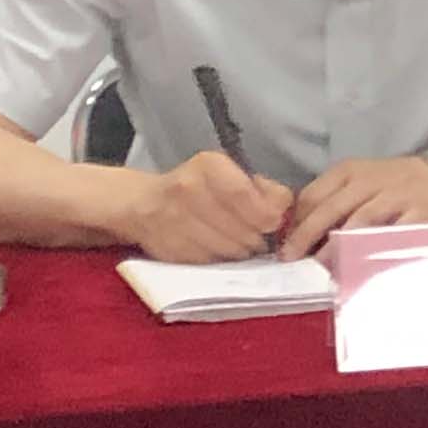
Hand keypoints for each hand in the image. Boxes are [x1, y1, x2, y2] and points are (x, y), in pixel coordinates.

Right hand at [125, 150, 293, 262]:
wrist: (143, 204)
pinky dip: (221, 259)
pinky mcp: (169, 248)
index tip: (273, 224)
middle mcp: (188, 189)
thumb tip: (284, 212)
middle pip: (240, 227)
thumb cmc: (199, 187)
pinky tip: (220, 249)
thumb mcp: (230, 174)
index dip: (266, 215)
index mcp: (208, 166)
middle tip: (261, 239)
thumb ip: (262, 189)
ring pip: (228, 249)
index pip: (244, 194)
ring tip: (242, 244)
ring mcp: (174, 220)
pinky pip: (210, 261)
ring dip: (243, 251)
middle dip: (258, 238)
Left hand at [281, 156, 427, 257]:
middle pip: (330, 209)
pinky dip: (376, 250)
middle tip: (290, 260)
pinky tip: (360, 265)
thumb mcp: (356, 180)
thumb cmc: (389, 184)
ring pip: (359, 222)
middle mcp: (371, 181)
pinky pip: (393, 234)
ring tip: (321, 267)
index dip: (295, 222)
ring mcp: (396, 197)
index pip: (312, 196)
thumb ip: (329, 199)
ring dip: (337, 247)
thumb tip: (293, 232)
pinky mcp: (420, 215)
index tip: (283, 244)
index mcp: (349, 171)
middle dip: (306, 236)